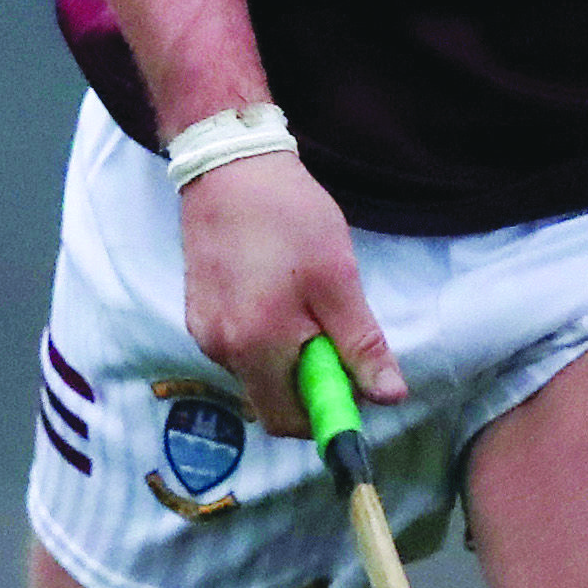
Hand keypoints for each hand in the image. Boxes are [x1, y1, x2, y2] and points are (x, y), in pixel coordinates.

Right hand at [177, 150, 404, 431]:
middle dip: (311, 383)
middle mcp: (220, 348)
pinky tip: (281, 292)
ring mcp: (203, 331)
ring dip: (290, 356)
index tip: (354, 391)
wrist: (230, 167)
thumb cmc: (289, 217)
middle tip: (338, 336)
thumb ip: (361, 344)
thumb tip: (388, 397)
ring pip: (258, 371)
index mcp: (256, 346)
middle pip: (273, 399)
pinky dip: (268, 337)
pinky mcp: (198, 313)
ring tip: (309, 301)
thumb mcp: (338, 280)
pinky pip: (240, 346)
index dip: (328, 417)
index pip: (290, 421)